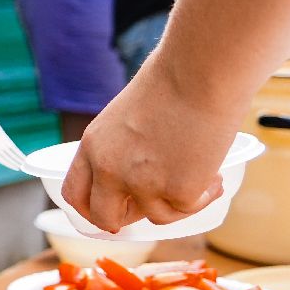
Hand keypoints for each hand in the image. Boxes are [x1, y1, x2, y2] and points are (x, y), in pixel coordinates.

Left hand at [59, 67, 232, 231]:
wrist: (201, 72)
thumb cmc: (173, 78)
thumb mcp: (128, 113)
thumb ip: (123, 144)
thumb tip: (140, 167)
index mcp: (93, 145)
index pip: (75, 193)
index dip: (91, 208)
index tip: (111, 210)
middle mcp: (109, 169)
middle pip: (105, 217)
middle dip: (128, 218)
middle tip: (155, 204)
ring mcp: (142, 184)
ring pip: (156, 216)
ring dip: (177, 201)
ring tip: (200, 173)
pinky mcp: (178, 192)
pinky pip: (189, 209)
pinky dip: (204, 195)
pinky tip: (215, 174)